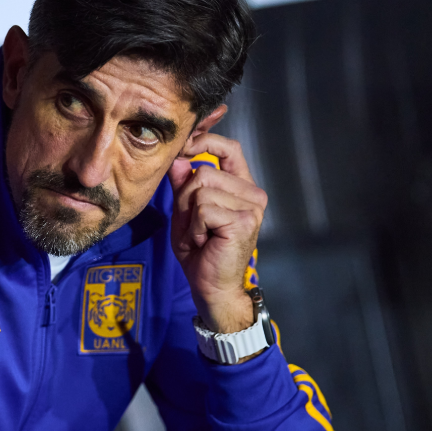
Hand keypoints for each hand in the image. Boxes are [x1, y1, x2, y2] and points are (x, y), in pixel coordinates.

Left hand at [167, 133, 267, 333]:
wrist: (211, 288)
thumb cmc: (199, 251)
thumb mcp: (185, 211)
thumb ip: (182, 184)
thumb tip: (178, 157)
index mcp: (242, 187)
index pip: (229, 148)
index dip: (205, 142)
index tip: (184, 148)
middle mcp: (253, 194)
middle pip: (204, 171)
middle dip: (185, 197)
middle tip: (192, 225)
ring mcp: (251, 207)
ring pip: (201, 188)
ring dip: (189, 215)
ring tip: (199, 234)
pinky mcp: (243, 221)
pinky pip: (203, 208)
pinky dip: (194, 226)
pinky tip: (203, 241)